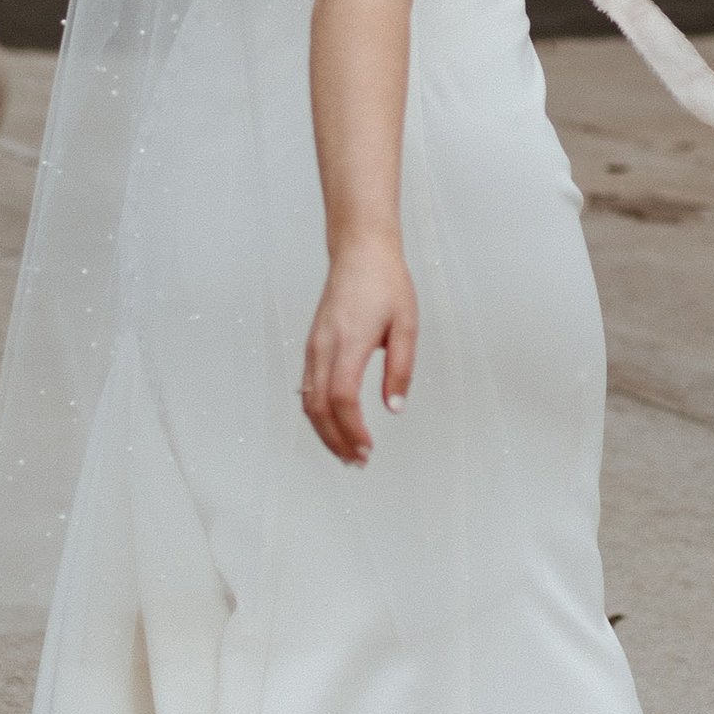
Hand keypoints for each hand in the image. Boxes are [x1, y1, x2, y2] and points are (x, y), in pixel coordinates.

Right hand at [301, 237, 416, 465]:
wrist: (359, 252)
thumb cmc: (385, 284)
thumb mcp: (406, 325)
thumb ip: (400, 369)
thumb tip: (394, 407)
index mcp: (349, 342)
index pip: (343, 398)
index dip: (352, 430)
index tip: (368, 449)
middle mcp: (324, 347)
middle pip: (320, 407)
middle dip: (335, 440)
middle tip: (356, 461)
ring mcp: (314, 347)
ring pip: (308, 400)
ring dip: (324, 431)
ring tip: (345, 451)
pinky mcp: (312, 345)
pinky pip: (307, 387)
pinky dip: (317, 413)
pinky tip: (332, 424)